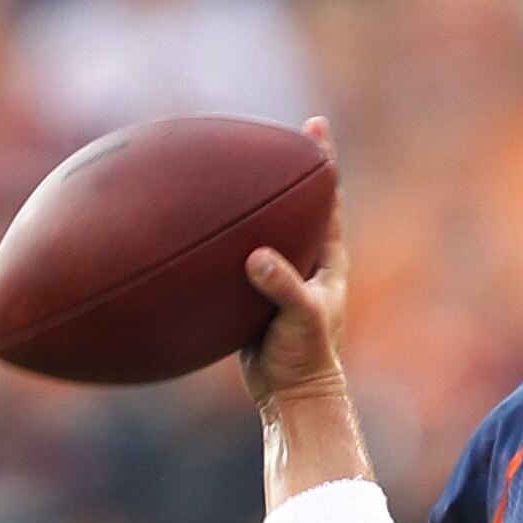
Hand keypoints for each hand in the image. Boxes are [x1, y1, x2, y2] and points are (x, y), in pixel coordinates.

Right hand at [239, 118, 349, 411]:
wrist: (289, 397)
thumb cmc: (304, 358)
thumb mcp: (299, 319)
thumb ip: (282, 287)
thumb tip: (258, 257)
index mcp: (326, 259)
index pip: (327, 198)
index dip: (321, 161)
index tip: (314, 125)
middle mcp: (304, 262)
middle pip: (295, 203)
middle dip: (283, 169)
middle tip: (266, 133)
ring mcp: (278, 278)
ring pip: (263, 229)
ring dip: (247, 202)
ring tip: (225, 169)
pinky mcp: (252, 296)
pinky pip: (235, 258)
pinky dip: (221, 240)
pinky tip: (195, 227)